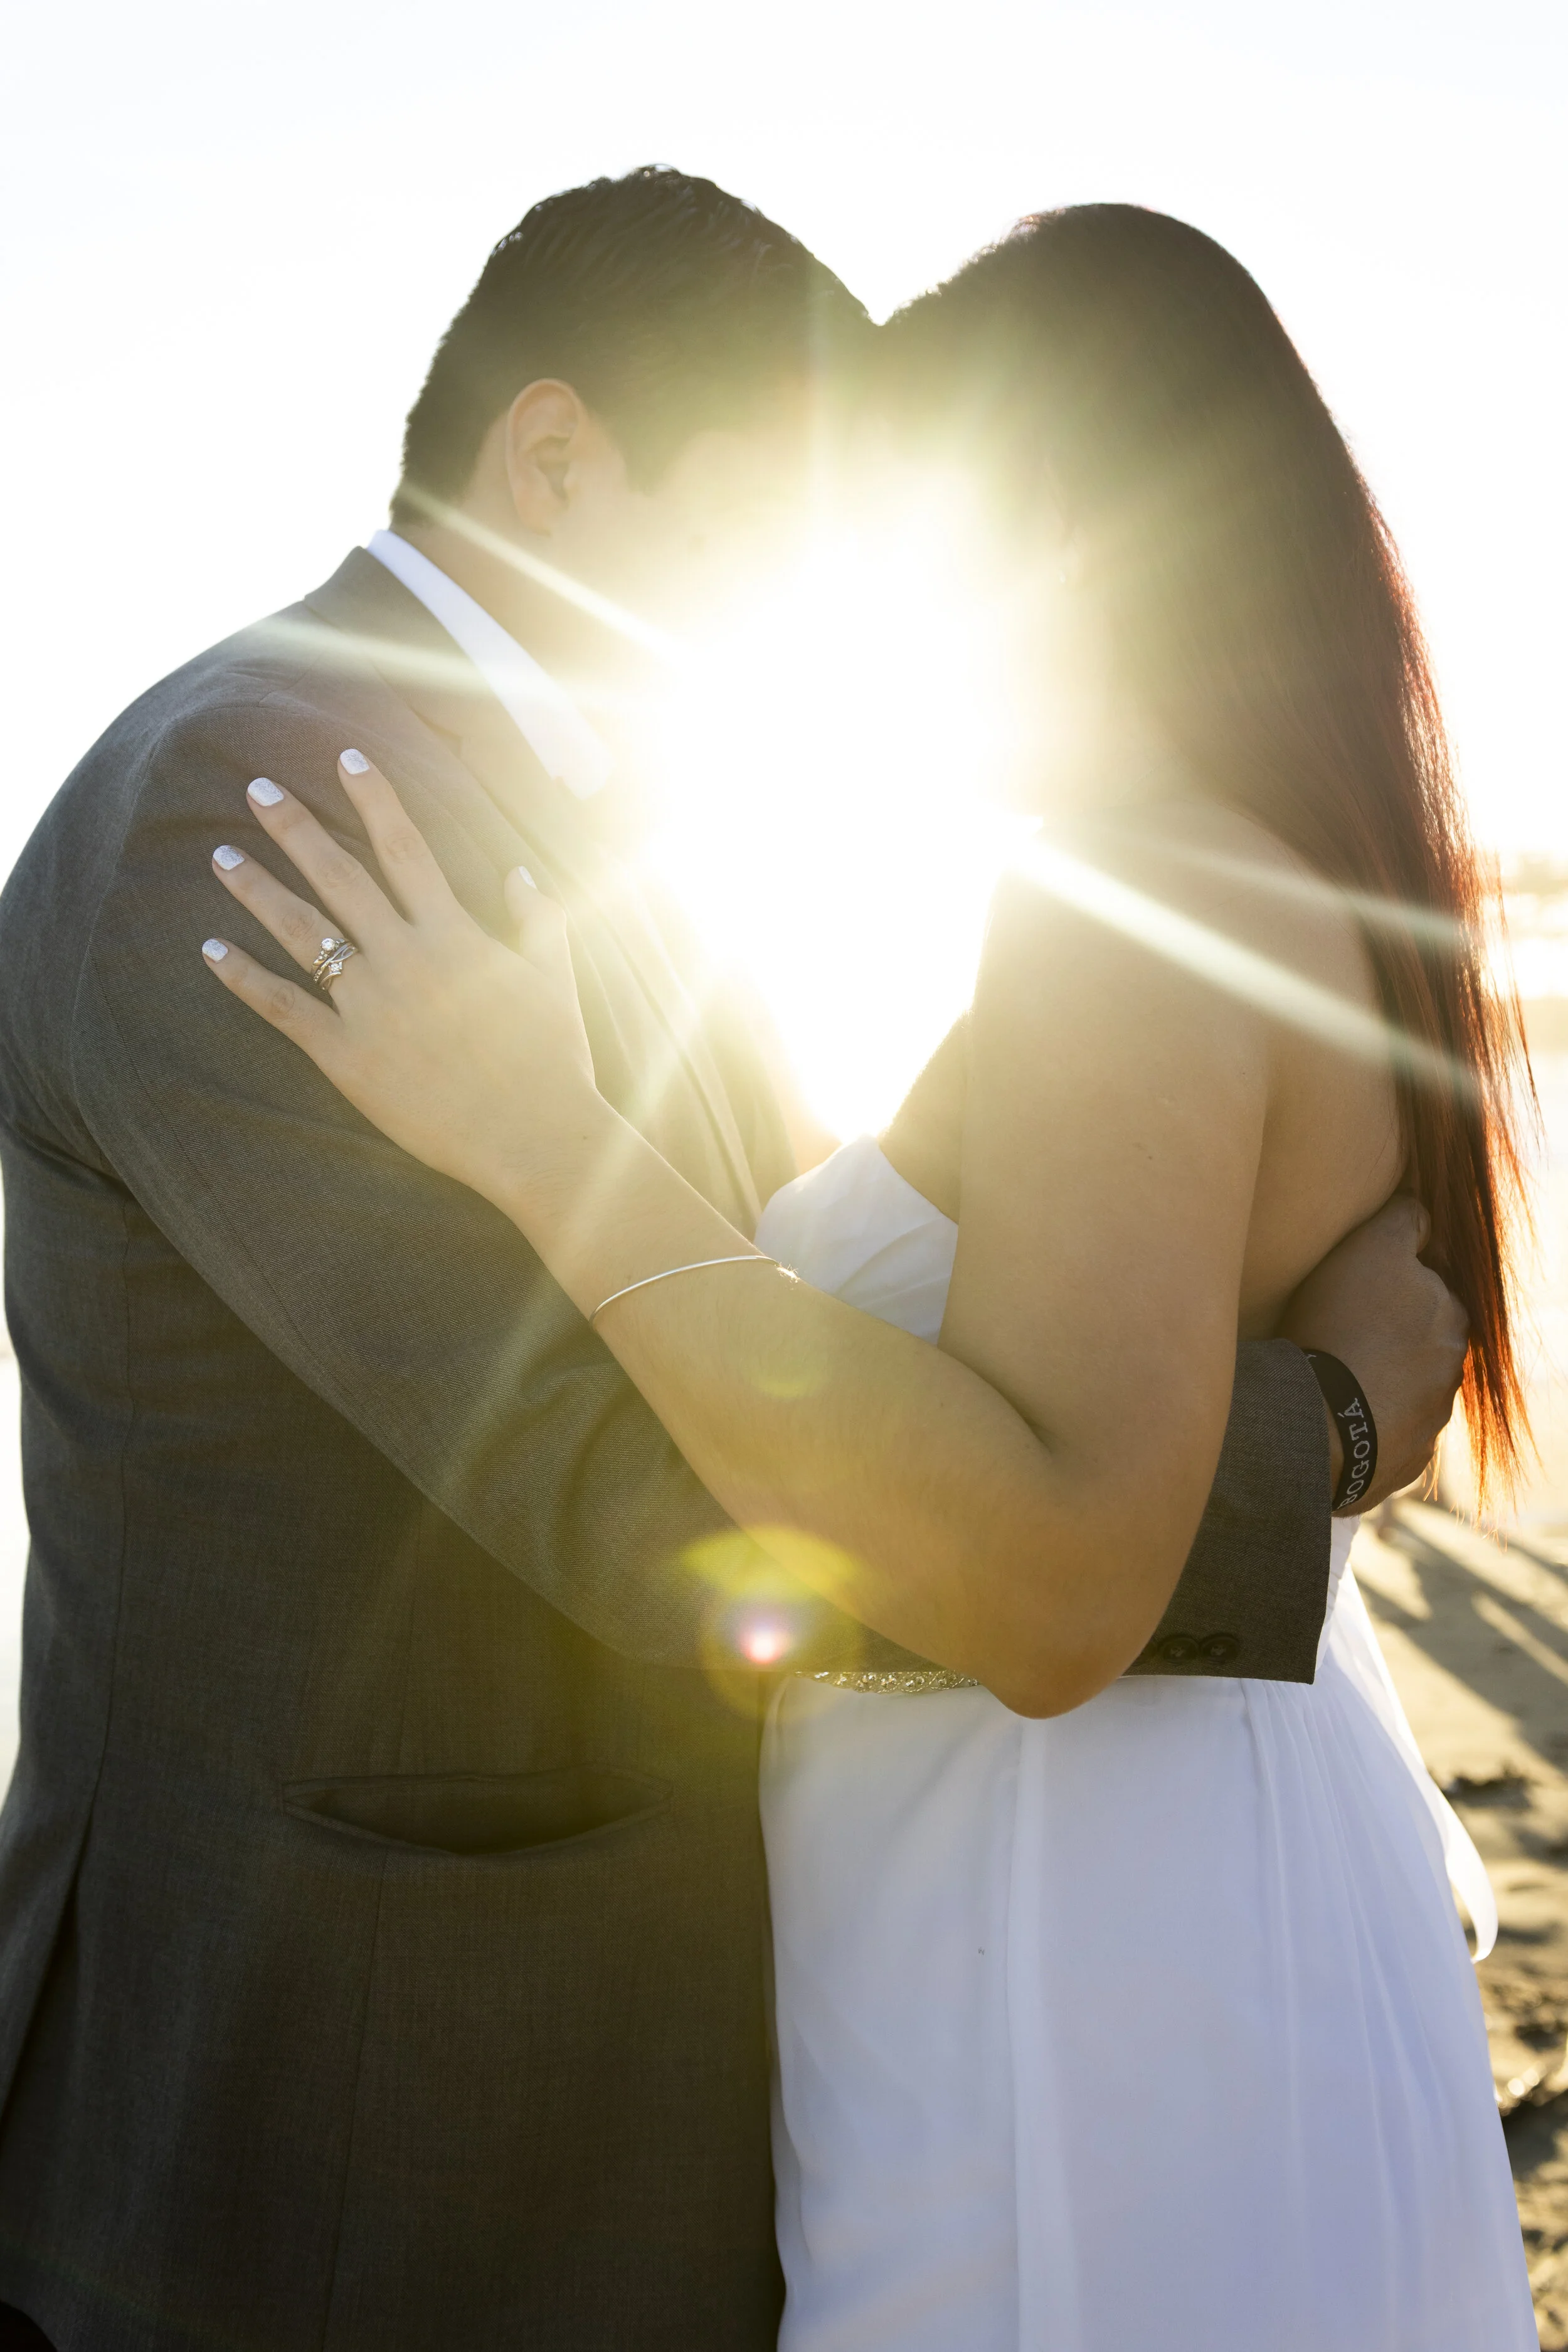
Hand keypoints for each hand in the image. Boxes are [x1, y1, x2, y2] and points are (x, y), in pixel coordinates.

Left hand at [200, 753, 601, 1207]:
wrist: (535, 1137)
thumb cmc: (553, 1062)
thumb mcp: (556, 980)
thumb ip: (540, 920)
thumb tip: (520, 872)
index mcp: (454, 934)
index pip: (405, 848)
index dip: (373, 798)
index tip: (345, 756)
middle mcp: (405, 958)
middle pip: (338, 876)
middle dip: (294, 827)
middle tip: (254, 789)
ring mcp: (370, 1006)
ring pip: (301, 932)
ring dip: (257, 889)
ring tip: (220, 856)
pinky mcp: (346, 1056)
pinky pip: (283, 1008)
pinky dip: (244, 978)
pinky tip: (211, 950)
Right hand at [1278, 1196, 1468, 1510]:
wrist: (1319, 1423)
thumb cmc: (1341, 1325)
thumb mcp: (1370, 1249)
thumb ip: (1404, 1220)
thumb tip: (1421, 1207)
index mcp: (1451, 1320)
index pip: (1433, 1291)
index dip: (1397, 1285)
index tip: (1360, 1289)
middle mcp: (1451, 1373)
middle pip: (1423, 1345)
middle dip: (1394, 1338)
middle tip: (1343, 1332)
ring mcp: (1429, 1422)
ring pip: (1407, 1392)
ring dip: (1381, 1382)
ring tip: (1334, 1377)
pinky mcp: (1402, 1463)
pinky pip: (1386, 1435)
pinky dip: (1367, 1424)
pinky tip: (1334, 1414)